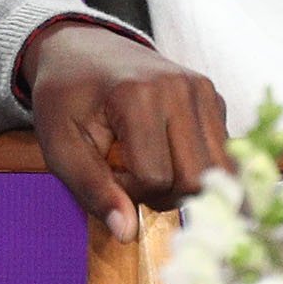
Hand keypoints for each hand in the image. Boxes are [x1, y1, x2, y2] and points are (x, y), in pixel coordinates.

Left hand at [22, 21, 227, 242]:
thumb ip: (92, 189)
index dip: (128, 191)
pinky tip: (169, 153)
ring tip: (153, 168)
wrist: (83, 50)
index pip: (154, 178)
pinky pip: (222, 154)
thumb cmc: (66, 99)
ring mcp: (204, 91)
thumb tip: (127, 233)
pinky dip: (198, 167)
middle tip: (133, 177)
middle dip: (164, 195)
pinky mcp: (216, 98)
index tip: (106, 173)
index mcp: (138, 96)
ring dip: (186, 184)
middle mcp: (181, 89)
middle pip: (196, 178)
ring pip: (220, 171)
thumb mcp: (60, 146)